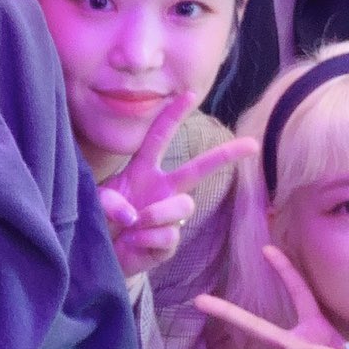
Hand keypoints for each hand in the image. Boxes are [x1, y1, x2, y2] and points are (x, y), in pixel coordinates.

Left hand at [98, 92, 257, 276]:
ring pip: (183, 206)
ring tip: (134, 225)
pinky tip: (134, 243)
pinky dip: (146, 239)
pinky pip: (168, 235)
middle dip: (226, 155)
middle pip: (199, 169)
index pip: (160, 137)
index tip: (190, 93)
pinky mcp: (169, 241)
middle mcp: (163, 189)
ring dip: (156, 214)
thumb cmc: (101, 219)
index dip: (174, 115)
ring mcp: (169, 216)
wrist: (101, 254)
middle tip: (252, 145)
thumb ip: (109, 201)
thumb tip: (133, 213)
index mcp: (144, 171)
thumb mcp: (97, 202)